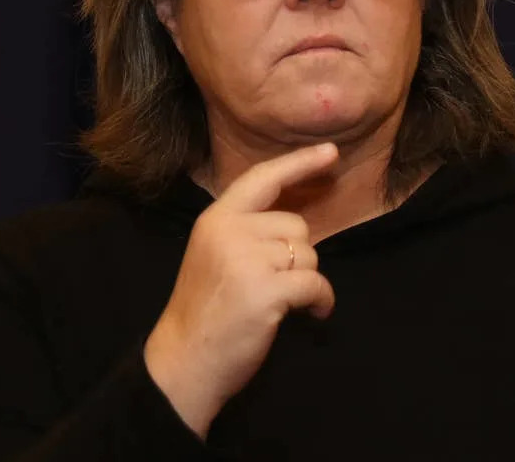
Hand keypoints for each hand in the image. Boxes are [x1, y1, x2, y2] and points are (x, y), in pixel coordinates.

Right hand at [143, 142, 338, 438]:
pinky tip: (313, 314)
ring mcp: (246, 260)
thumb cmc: (204, 310)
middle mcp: (230, 230)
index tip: (330, 152)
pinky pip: (315, 283)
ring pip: (308, 254)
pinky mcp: (266, 290)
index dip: (299, 162)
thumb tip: (296, 224)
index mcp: (216, 218)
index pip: (262, 178)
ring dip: (307, 280)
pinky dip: (322, 300)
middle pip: (296, 225)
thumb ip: (246, 230)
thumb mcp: (215, 254)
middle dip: (299, 255)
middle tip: (277, 283)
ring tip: (287, 302)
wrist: (184, 362)